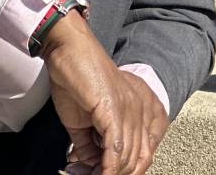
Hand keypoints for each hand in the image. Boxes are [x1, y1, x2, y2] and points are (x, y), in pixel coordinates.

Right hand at [42, 14, 168, 174]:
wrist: (72, 53)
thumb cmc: (78, 81)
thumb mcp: (84, 120)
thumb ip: (90, 145)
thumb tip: (91, 166)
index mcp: (138, 110)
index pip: (143, 152)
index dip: (127, 170)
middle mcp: (139, 110)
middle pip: (137, 158)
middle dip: (115, 174)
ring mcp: (129, 109)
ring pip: (126, 157)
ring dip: (106, 173)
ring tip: (86, 174)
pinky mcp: (114, 110)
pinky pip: (115, 148)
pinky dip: (106, 167)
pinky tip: (98, 173)